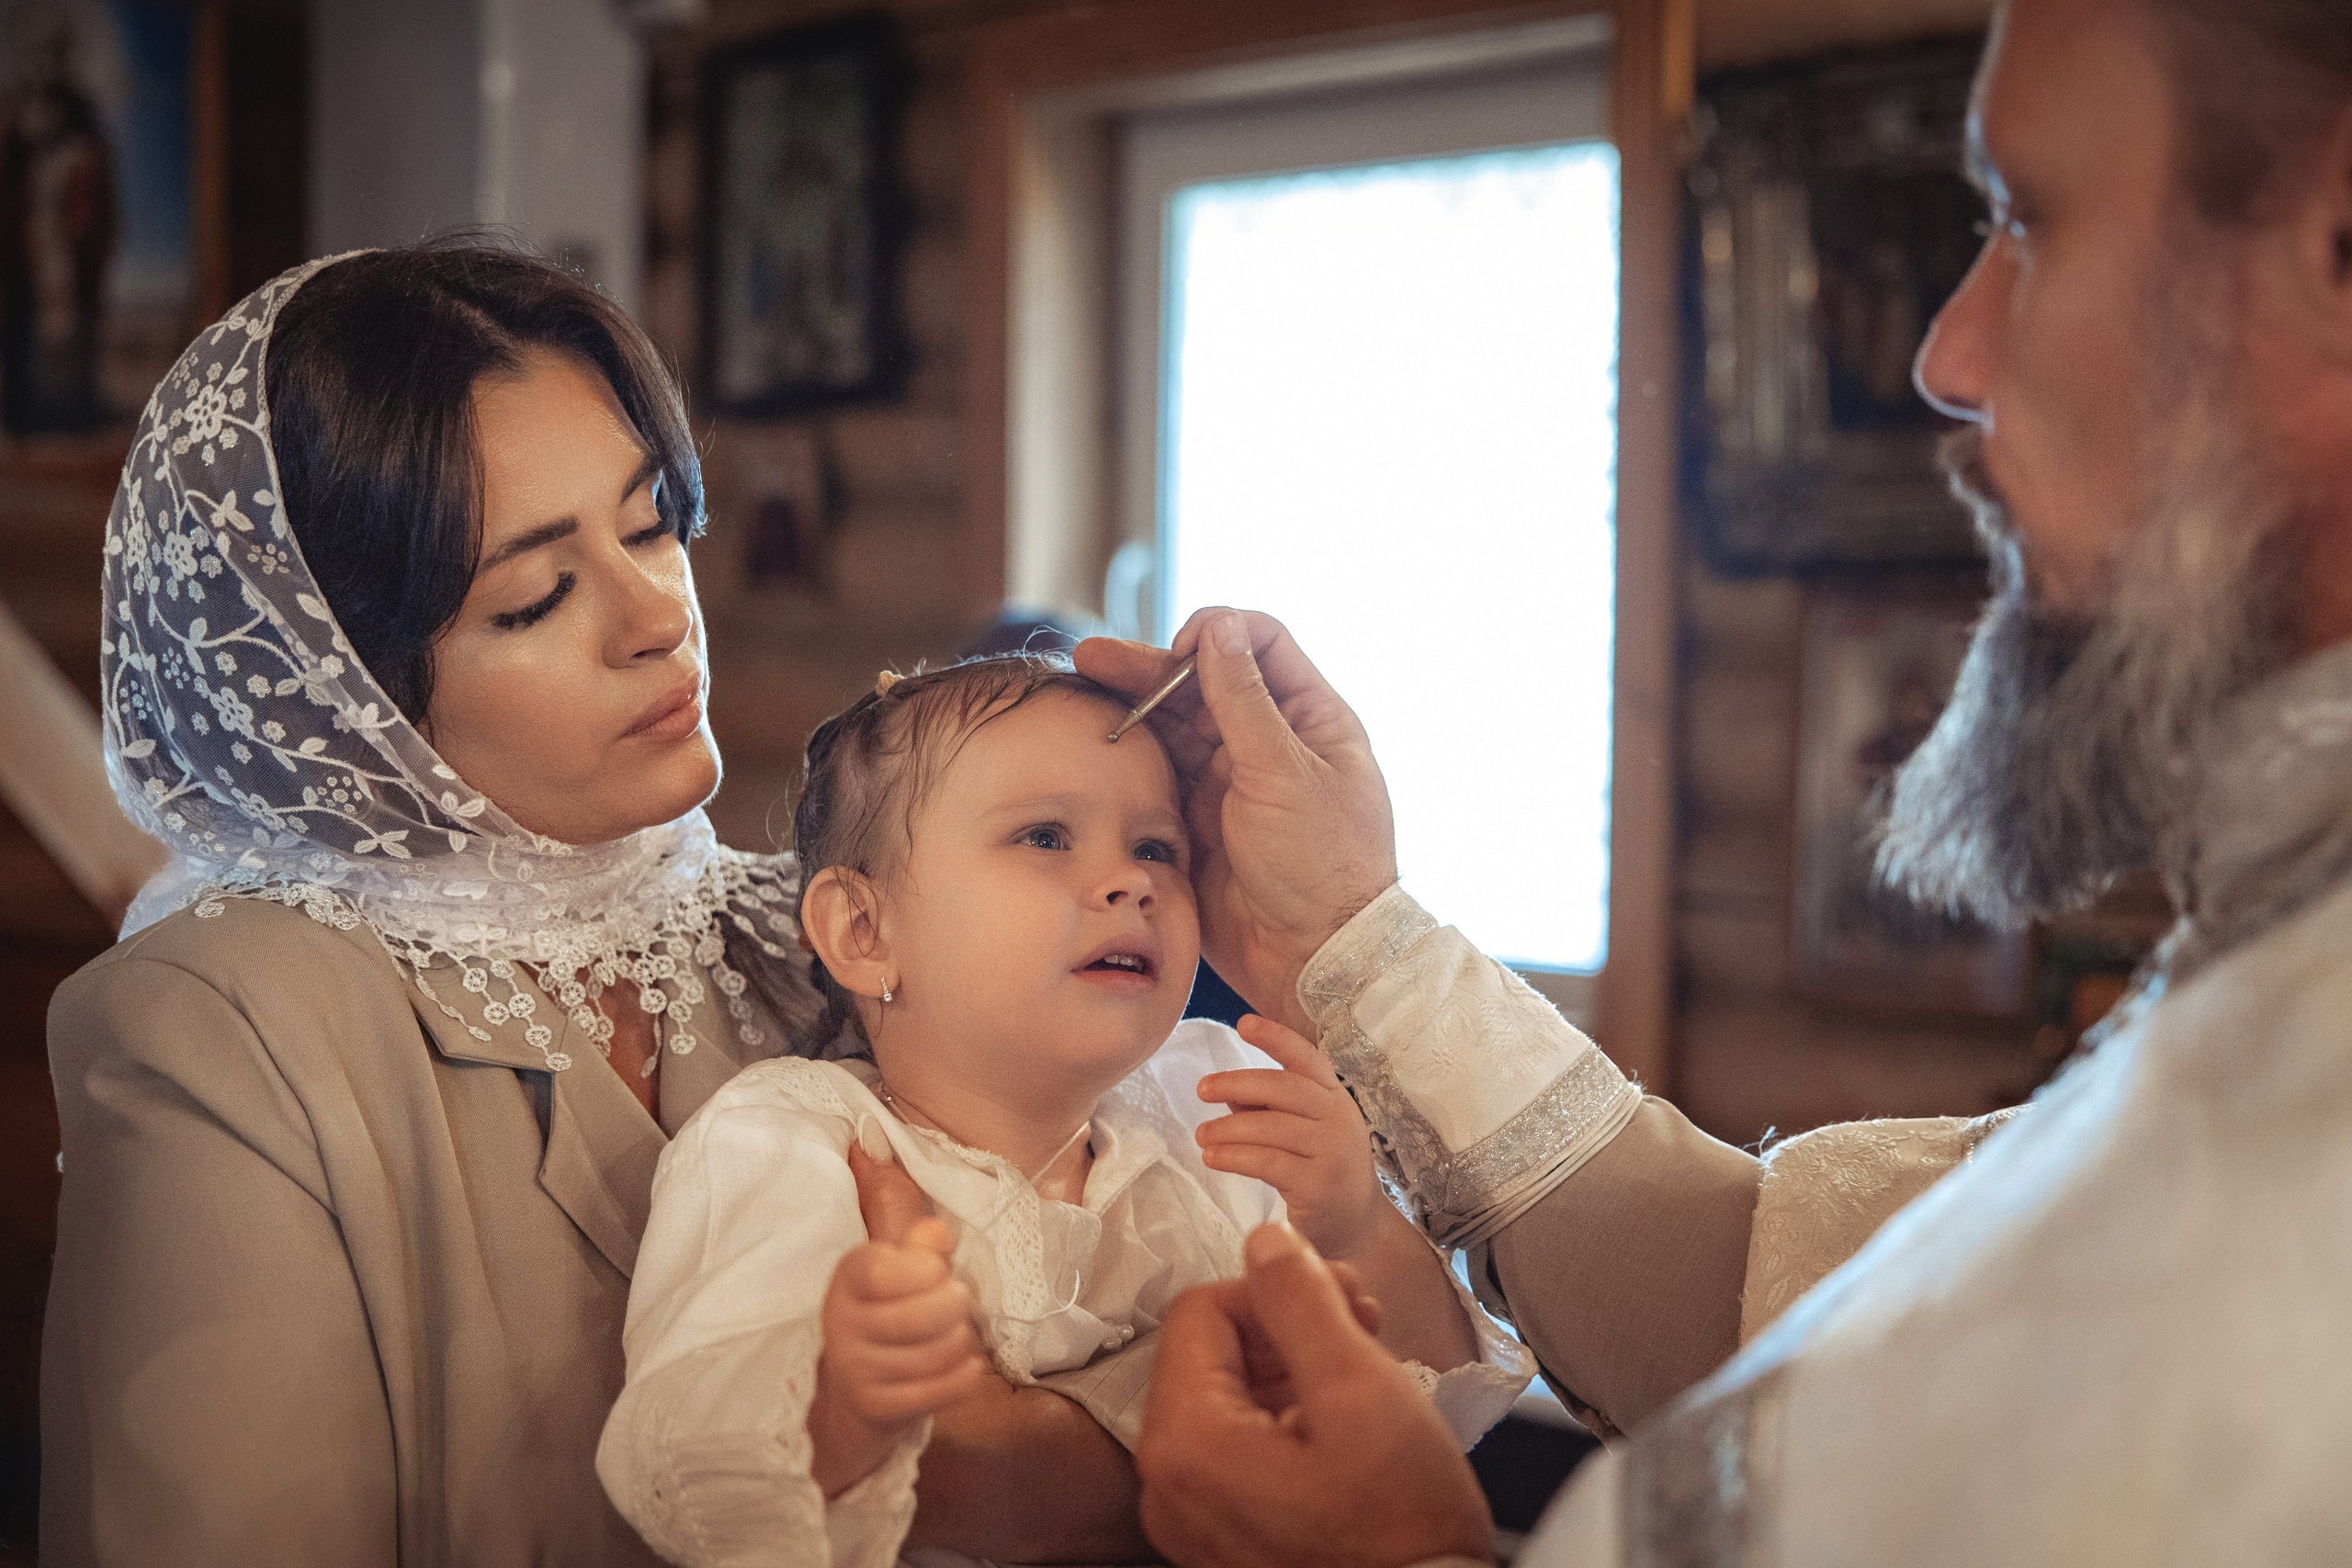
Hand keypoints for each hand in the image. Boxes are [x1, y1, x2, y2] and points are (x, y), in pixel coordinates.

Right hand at [809, 1143, 988, 1495]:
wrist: (854, 1394)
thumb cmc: (884, 1310)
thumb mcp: (887, 1254)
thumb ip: (891, 1205)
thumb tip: (868, 1143)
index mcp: (848, 1276)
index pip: (883, 1266)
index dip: (922, 1267)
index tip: (934, 1266)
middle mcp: (842, 1322)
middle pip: (929, 1310)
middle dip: (957, 1305)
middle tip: (956, 1302)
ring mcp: (855, 1368)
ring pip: (939, 1351)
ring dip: (961, 1343)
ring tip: (953, 1336)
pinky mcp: (875, 1409)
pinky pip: (941, 1390)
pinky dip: (963, 1377)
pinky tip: (963, 1366)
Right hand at [1076, 609, 1397, 1036]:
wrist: (1313, 960)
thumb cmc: (1322, 866)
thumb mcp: (1284, 773)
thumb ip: (1243, 700)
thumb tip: (1217, 627)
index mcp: (1310, 720)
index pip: (1260, 644)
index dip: (1216, 635)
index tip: (1179, 653)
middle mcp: (1270, 744)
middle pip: (1203, 683)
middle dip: (1150, 669)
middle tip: (1091, 660)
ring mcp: (1232, 783)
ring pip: (1175, 728)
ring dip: (1133, 710)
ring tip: (1082, 694)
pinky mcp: (1199, 822)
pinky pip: (1159, 777)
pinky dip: (1131, 759)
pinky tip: (1099, 748)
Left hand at [1137, 1223, 1490, 1567]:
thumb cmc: (1402, 1524)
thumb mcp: (1359, 1388)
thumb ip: (1301, 1302)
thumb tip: (1264, 1240)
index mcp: (1185, 1442)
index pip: (1200, 1311)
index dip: (1273, 1289)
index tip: (1340, 1295)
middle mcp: (1167, 1486)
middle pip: (1209, 1355)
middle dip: (1286, 1325)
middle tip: (1362, 1322)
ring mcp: (1190, 1519)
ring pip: (1226, 1400)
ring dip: (1291, 1367)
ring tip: (1363, 1368)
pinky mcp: (1220, 1539)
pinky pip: (1236, 1451)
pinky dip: (1285, 1419)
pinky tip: (1344, 1419)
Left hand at [1196, 1014, 1383, 1261]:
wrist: (1356, 1223)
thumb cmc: (1319, 1166)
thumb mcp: (1299, 1129)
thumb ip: (1267, 1108)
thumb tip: (1225, 1092)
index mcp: (1334, 1096)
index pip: (1307, 1058)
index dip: (1276, 1038)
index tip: (1243, 1023)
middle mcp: (1339, 1117)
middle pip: (1285, 1088)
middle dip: (1238, 1083)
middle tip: (1202, 1089)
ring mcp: (1332, 1151)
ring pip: (1272, 1127)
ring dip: (1228, 1128)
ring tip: (1201, 1134)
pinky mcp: (1318, 1184)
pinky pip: (1268, 1162)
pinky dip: (1234, 1157)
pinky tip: (1212, 1157)